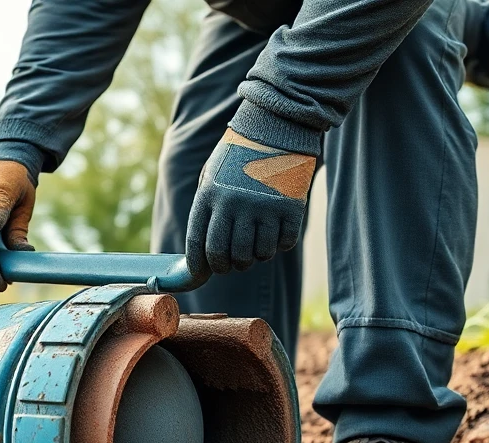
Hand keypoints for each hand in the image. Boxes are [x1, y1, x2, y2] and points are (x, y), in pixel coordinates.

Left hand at [185, 128, 315, 276]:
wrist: (277, 124)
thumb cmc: (240, 152)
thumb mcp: (212, 173)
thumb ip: (207, 207)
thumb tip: (203, 249)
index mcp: (210, 196)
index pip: (198, 244)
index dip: (199, 266)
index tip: (202, 273)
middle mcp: (234, 204)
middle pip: (226, 256)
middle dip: (227, 266)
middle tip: (232, 263)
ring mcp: (263, 207)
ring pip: (256, 255)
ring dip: (255, 257)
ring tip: (255, 245)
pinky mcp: (290, 208)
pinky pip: (283, 244)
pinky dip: (279, 246)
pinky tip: (275, 234)